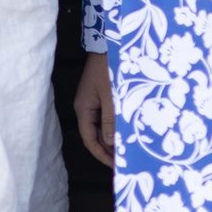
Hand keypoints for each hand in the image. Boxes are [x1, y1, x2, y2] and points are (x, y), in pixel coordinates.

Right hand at [73, 52, 115, 168]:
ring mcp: (92, 101)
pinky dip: (114, 127)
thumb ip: (111, 121)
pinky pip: (105, 117)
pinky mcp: (99, 96)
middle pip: (94, 135)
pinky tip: (126, 131)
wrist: (107, 46)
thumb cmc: (108, 71)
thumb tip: (110, 144)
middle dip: (107, 150)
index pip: (89, 139)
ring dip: (112, 139)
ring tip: (127, 150)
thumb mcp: (111, 98)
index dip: (101, 154)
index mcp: (83, 109)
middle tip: (125, 162)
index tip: (116, 166)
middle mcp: (85, 107)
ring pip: (100, 127)